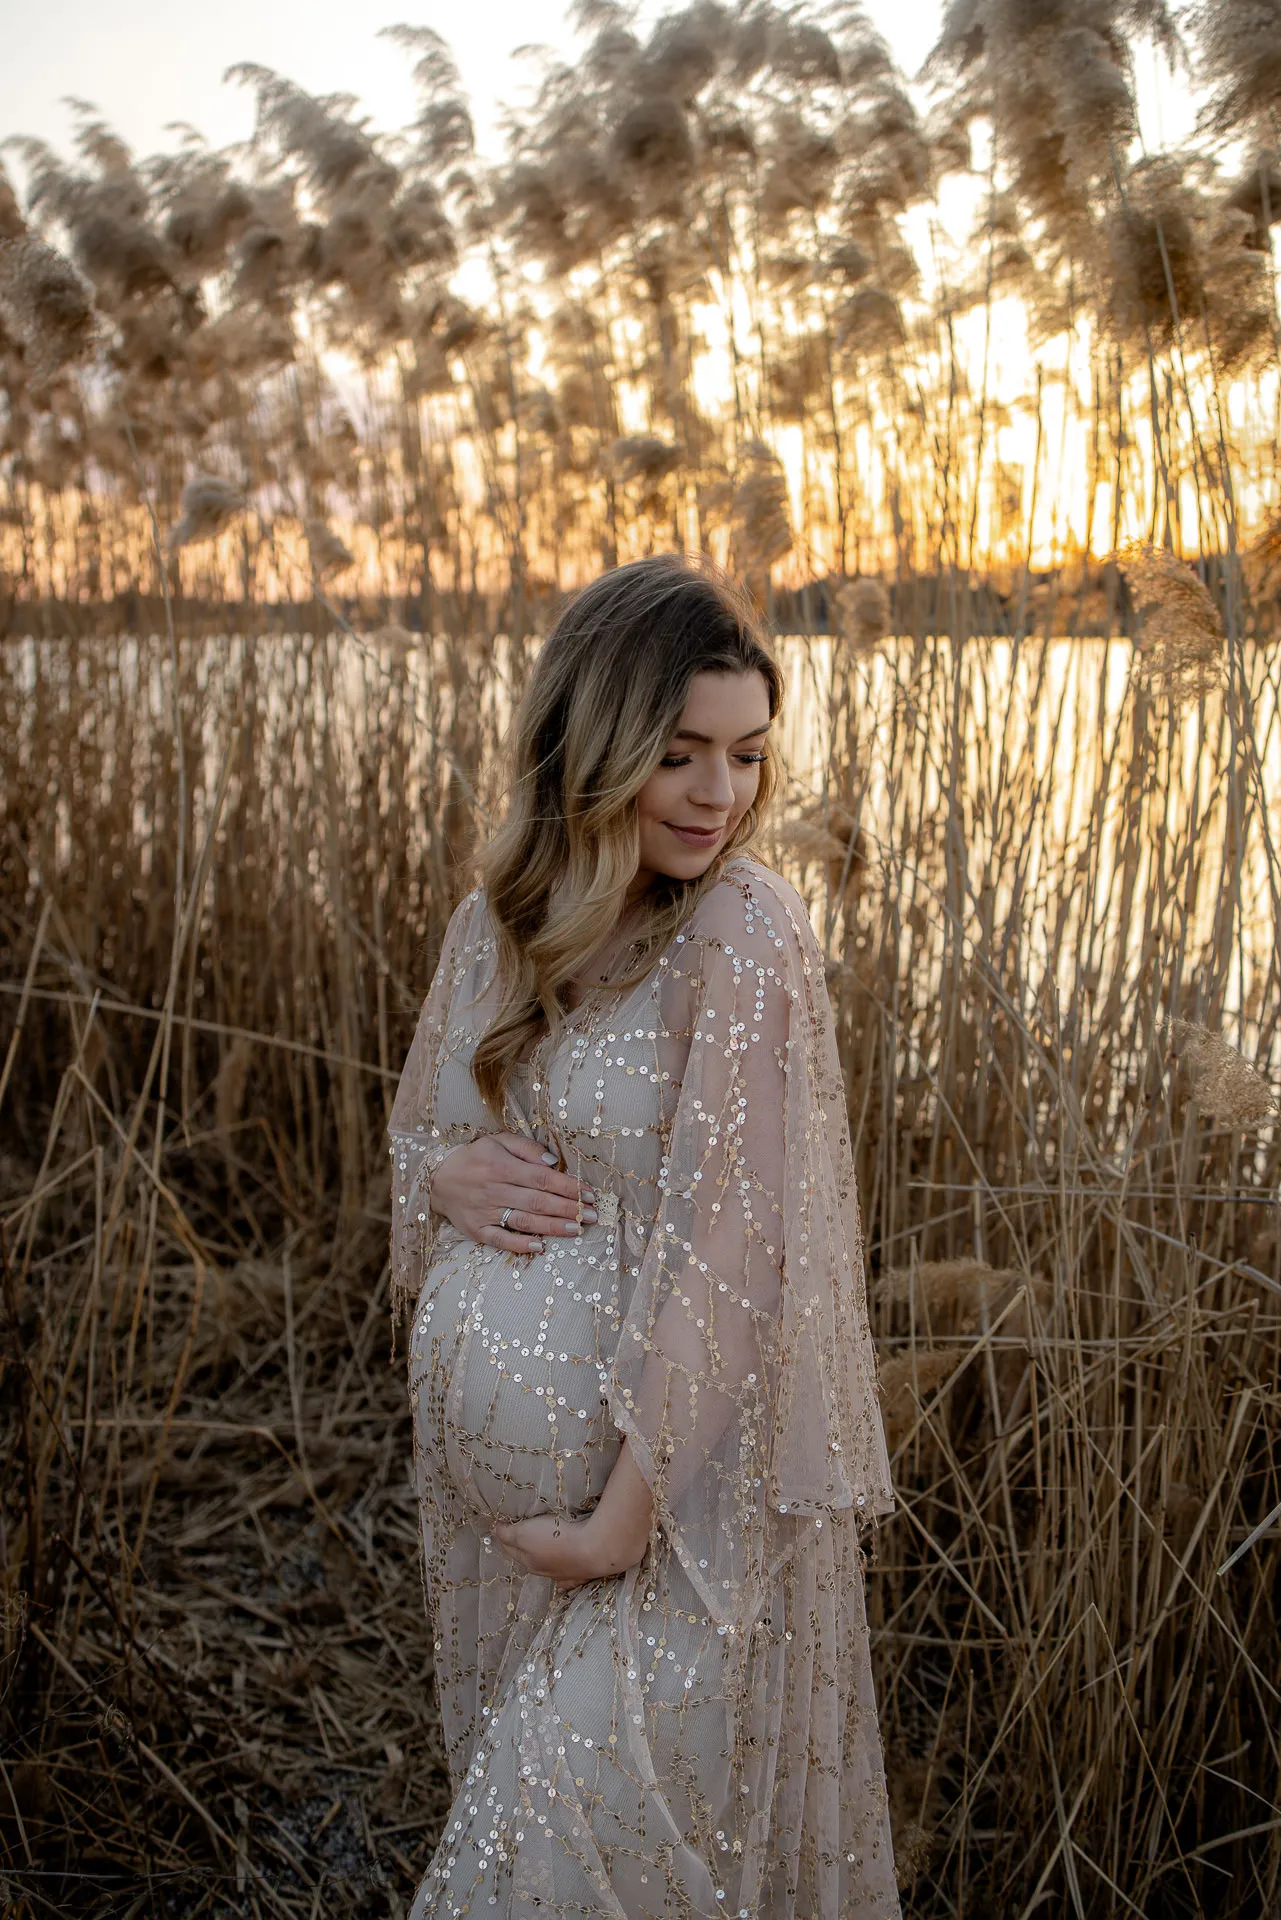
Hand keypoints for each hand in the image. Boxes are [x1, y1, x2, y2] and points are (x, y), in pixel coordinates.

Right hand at [429, 1133, 595, 1253]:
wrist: (437, 1179)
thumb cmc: (474, 1158)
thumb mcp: (497, 1141)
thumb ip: (526, 1148)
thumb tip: (553, 1162)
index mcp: (501, 1165)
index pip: (542, 1178)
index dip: (568, 1187)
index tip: (589, 1194)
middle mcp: (493, 1189)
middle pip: (538, 1201)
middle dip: (569, 1209)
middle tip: (592, 1216)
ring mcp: (484, 1212)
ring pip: (524, 1221)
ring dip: (553, 1227)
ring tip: (577, 1229)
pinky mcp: (476, 1230)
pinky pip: (501, 1240)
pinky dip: (521, 1245)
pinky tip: (541, 1246)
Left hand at [493, 1443, 654, 1590]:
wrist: (596, 1549)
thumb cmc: (557, 1538)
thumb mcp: (524, 1533)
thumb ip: (507, 1534)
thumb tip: (494, 1531)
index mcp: (529, 1562)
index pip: (510, 1548)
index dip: (504, 1536)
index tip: (501, 1524)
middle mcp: (546, 1572)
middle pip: (530, 1558)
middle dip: (524, 1548)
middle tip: (523, 1532)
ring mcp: (567, 1574)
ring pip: (551, 1568)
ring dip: (547, 1560)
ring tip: (547, 1548)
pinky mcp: (585, 1572)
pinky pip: (572, 1575)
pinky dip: (567, 1573)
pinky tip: (569, 1570)